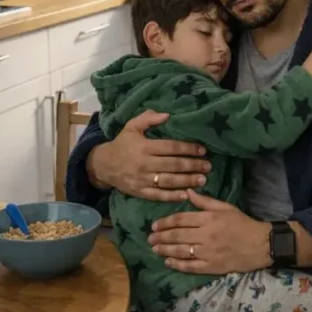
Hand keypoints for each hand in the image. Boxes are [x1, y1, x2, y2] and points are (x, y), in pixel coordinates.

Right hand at [86, 110, 211, 201]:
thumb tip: (167, 115)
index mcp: (145, 146)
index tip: (202, 150)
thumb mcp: (131, 126)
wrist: (104, 165)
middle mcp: (145, 163)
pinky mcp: (140, 192)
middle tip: (208, 166)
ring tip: (202, 179)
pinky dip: (172, 196)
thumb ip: (148, 118)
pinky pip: (158, 195)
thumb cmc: (122, 143)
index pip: (171, 147)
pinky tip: (186, 194)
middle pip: (173, 165)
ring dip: (187, 181)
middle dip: (193, 165)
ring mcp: (142, 179)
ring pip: (169, 181)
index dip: (188, 149)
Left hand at [148, 189, 271, 274]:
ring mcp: (207, 252)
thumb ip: (204, 201)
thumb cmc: (242, 223)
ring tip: (154, 249)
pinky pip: (190, 266)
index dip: (165, 222)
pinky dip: (177, 264)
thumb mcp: (225, 207)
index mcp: (208, 218)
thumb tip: (187, 191)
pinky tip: (167, 262)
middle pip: (177, 235)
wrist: (260, 244)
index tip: (155, 225)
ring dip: (165, 250)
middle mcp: (205, 235)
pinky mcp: (211, 266)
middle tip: (149, 238)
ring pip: (180, 250)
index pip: (181, 219)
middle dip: (161, 237)